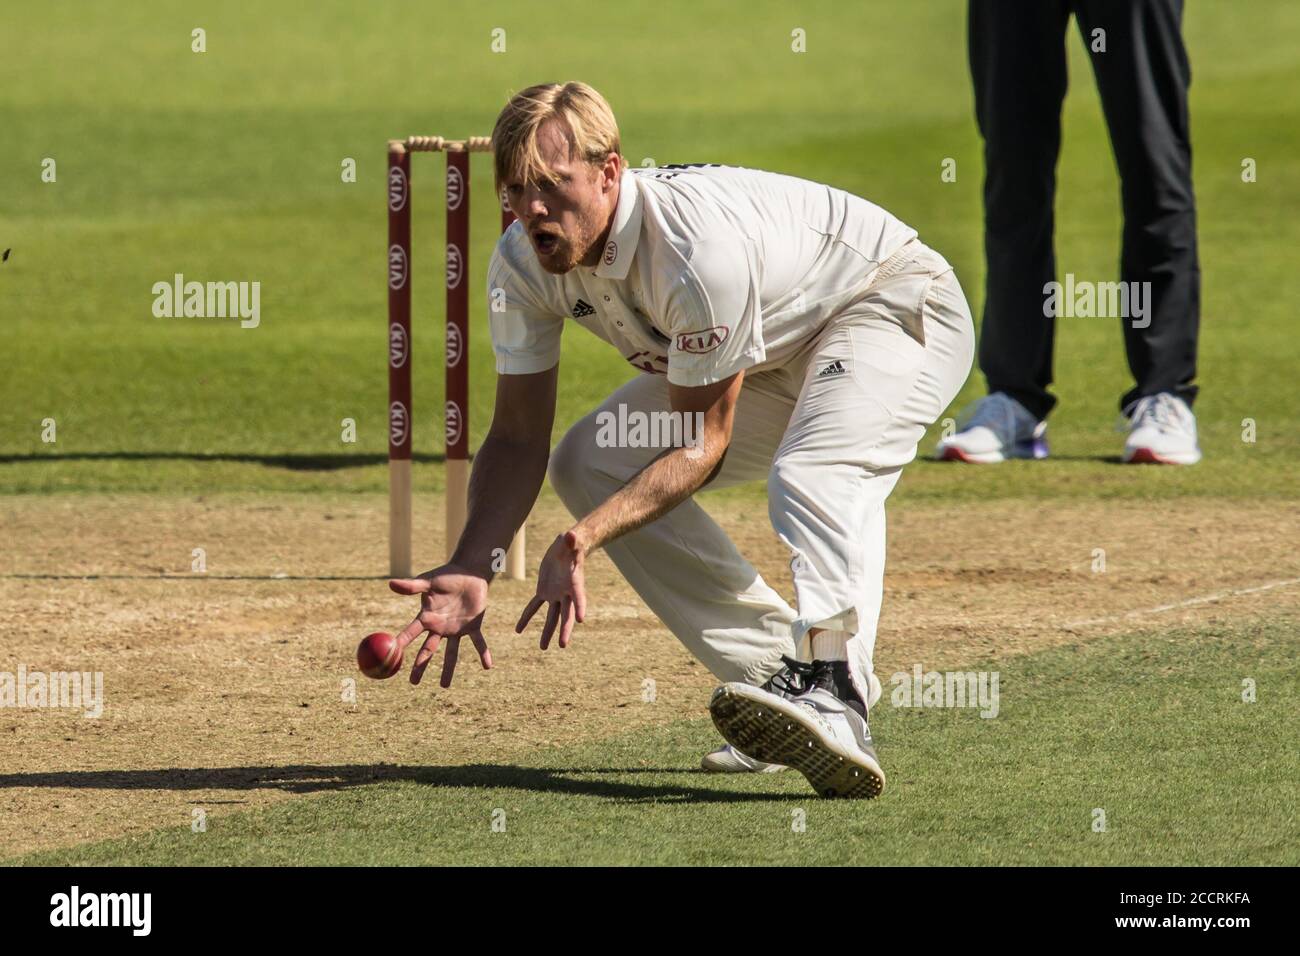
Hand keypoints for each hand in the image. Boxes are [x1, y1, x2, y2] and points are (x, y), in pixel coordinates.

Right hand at [389, 565, 491, 687]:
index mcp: (427, 617)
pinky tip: (488, 666)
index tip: (391, 657)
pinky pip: (478, 642)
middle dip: (420, 666)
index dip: (402, 644)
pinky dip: (483, 653)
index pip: (411, 633)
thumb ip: (412, 586)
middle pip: (428, 650)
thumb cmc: (446, 576)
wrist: (468, 573)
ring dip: (448, 669)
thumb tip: (390, 584)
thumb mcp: (428, 581)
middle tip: (413, 683)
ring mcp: (456, 629)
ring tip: (444, 686)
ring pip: (451, 653)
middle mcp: (440, 627)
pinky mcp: (473, 626)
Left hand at [516, 530, 586, 649]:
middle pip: (566, 614)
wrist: (567, 547)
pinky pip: (534, 607)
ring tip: (543, 647)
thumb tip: (571, 535)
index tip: (581, 620)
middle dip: (564, 630)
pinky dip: (526, 617)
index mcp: (575, 582)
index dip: (580, 607)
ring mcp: (555, 594)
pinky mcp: (544, 591)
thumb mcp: (571, 540)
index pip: (579, 596)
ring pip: (551, 617)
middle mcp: (566, 593)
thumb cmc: (571, 543)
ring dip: (547, 632)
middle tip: (563, 645)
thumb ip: (572, 540)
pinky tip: (518, 629)